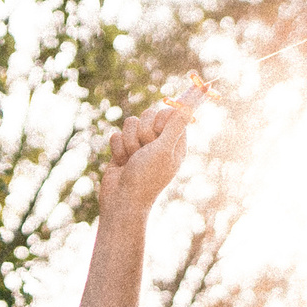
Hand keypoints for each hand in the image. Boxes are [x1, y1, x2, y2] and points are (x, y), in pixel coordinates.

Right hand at [100, 91, 199, 221]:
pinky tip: (122, 163)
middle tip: (145, 151)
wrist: (122, 199)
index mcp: (175, 142)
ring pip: (131, 123)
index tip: (158, 133)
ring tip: (132, 160)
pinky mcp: (123, 148)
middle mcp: (158, 142)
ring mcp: (140, 145)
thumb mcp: (164, 150)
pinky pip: (117, 134)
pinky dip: (118, 149)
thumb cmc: (147, 177)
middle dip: (143, 132)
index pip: (170, 113)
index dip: (161, 120)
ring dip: (129, 142)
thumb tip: (188, 107)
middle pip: (149, 114)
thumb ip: (175, 126)